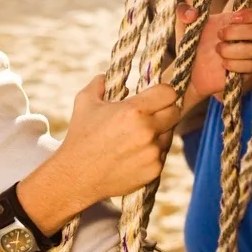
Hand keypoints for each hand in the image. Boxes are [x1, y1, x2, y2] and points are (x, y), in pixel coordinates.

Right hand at [58, 75, 179, 203]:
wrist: (76, 176)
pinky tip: (134, 153)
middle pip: (175, 112)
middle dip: (164, 111)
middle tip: (149, 115)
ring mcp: (153, 152)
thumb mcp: (85, 101)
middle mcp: (147, 131)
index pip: (169, 93)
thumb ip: (100, 82)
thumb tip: (108, 75)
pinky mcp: (154, 170)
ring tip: (136, 137)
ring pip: (169, 134)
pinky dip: (153, 152)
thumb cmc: (80, 137)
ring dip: (159, 133)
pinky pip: (162, 154)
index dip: (163, 93)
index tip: (155, 96)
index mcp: (134, 111)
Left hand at [176, 3, 251, 98]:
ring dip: (231, 50)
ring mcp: (247, 55)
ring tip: (217, 51)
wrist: (188, 72)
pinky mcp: (246, 72)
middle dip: (236, 32)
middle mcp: (244, 38)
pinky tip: (223, 65)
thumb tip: (191, 13)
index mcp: (235, 22)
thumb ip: (184, 12)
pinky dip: (235, 65)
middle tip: (219, 35)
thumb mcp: (183, 26)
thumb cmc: (190, 46)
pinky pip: (251, 66)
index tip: (233, 18)